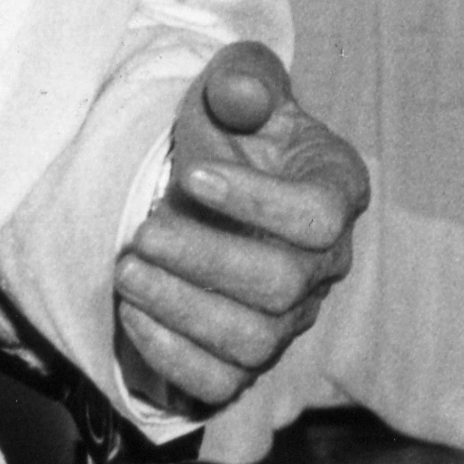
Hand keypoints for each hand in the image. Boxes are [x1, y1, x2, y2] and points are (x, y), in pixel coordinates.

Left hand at [118, 42, 370, 416]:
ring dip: (181, 309)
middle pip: (282, 286)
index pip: (320, 217)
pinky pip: (222, 383)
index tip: (191, 175)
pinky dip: (172, 356)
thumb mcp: (239, 89)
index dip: (257, 202)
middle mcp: (324, 267)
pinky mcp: (245, 360)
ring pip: (253, 342)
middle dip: (205, 259)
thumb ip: (243, 80)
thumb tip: (236, 95)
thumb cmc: (233, 134)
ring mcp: (289, 321)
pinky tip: (132, 313)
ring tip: (127, 271)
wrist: (212, 188)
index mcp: (336, 194)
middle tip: (143, 232)